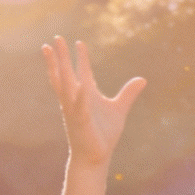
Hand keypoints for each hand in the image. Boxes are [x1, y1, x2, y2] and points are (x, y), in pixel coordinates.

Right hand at [44, 36, 143, 167]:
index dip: (81, 57)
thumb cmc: (104, 134)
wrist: (95, 157)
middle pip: (66, 73)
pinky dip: (80, 98)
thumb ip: (128, 94)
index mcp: (86, 94)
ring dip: (58, 69)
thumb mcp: (119, 109)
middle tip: (56, 38)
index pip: (82, 71)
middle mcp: (76, 99)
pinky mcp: (80, 122)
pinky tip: (81, 86)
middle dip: (61, 56)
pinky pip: (79, 108)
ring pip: (63, 85)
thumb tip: (142, 79)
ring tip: (52, 53)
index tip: (79, 42)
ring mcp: (75, 109)